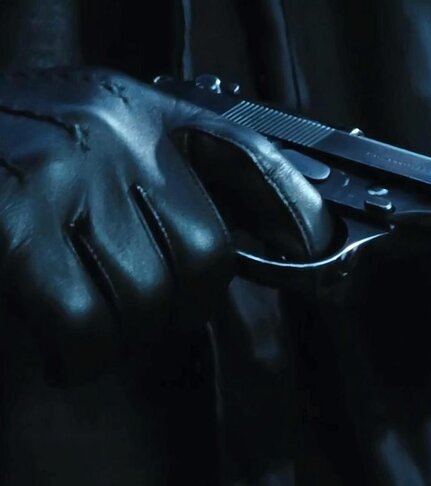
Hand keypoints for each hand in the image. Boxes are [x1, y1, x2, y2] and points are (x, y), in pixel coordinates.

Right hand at [0, 68, 332, 381]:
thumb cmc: (0, 159)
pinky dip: (81, 355)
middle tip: (137, 317)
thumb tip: (272, 240)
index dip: (295, 214)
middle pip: (205, 255)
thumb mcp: (86, 140)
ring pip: (149, 297)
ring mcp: (59, 176)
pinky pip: (86, 324)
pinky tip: (63, 349)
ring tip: (86, 330)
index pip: (250, 158)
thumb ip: (164, 176)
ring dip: (124, 337)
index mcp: (133, 108)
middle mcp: (108, 130)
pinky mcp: (9, 229)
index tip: (321, 250)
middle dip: (179, 307)